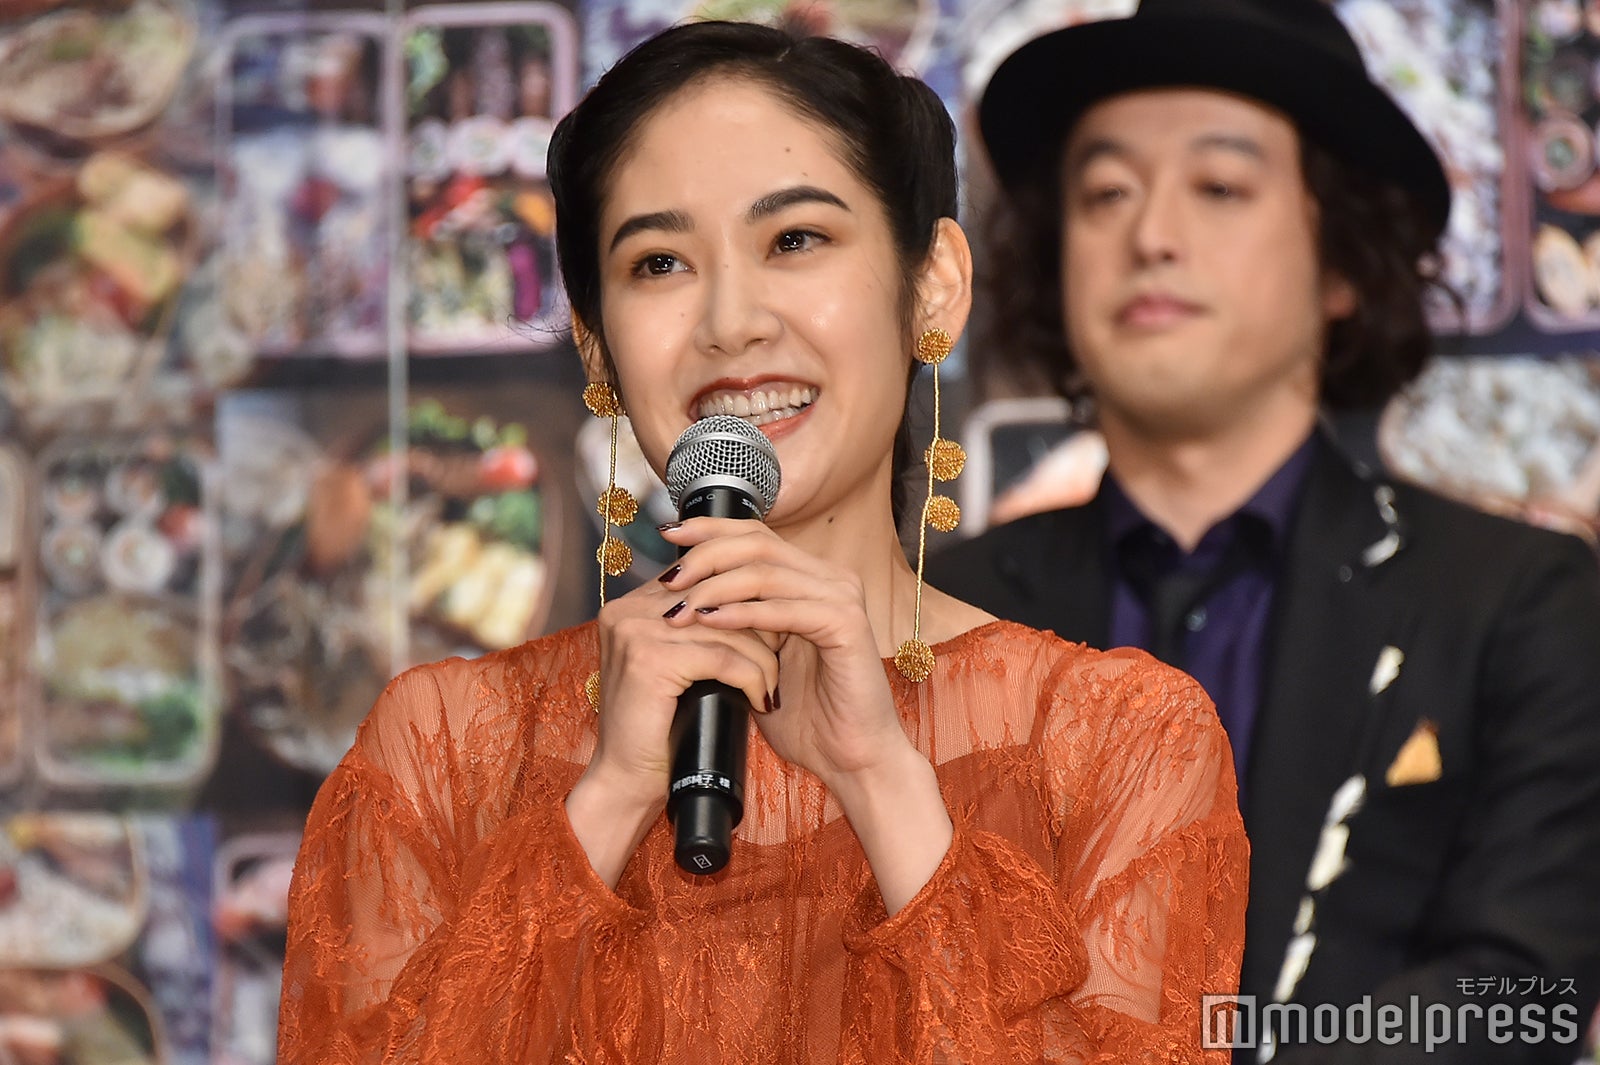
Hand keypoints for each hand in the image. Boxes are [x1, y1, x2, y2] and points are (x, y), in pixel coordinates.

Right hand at [568, 526, 780, 884]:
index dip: (745, 601)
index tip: (778, 625)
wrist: (626, 782)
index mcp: (630, 605)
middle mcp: (627, 609)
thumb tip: (759, 603)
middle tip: (787, 649)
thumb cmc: (657, 729)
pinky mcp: (650, 659)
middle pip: (717, 597)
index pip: (703, 579)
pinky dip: (752, 678)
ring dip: (763, 658)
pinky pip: (722, 658)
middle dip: (760, 624)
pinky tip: (763, 699)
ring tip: (775, 684)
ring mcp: (635, 631)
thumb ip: (698, 631)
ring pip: (727, 629)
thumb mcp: (677, 667)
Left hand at [657, 518, 916, 792]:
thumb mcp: (757, 659)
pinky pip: (784, 609)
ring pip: (765, 572)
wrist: (851, 758)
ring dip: (715, 587)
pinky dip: (743, 614)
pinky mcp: (847, 624)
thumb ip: (732, 623)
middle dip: (705, 555)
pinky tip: (711, 621)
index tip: (666, 535)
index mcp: (810, 579)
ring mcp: (841, 598)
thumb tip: (676, 599)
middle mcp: (830, 578)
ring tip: (679, 609)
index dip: (708, 531)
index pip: (753, 535)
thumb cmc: (804, 715)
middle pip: (757, 543)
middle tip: (668, 579)